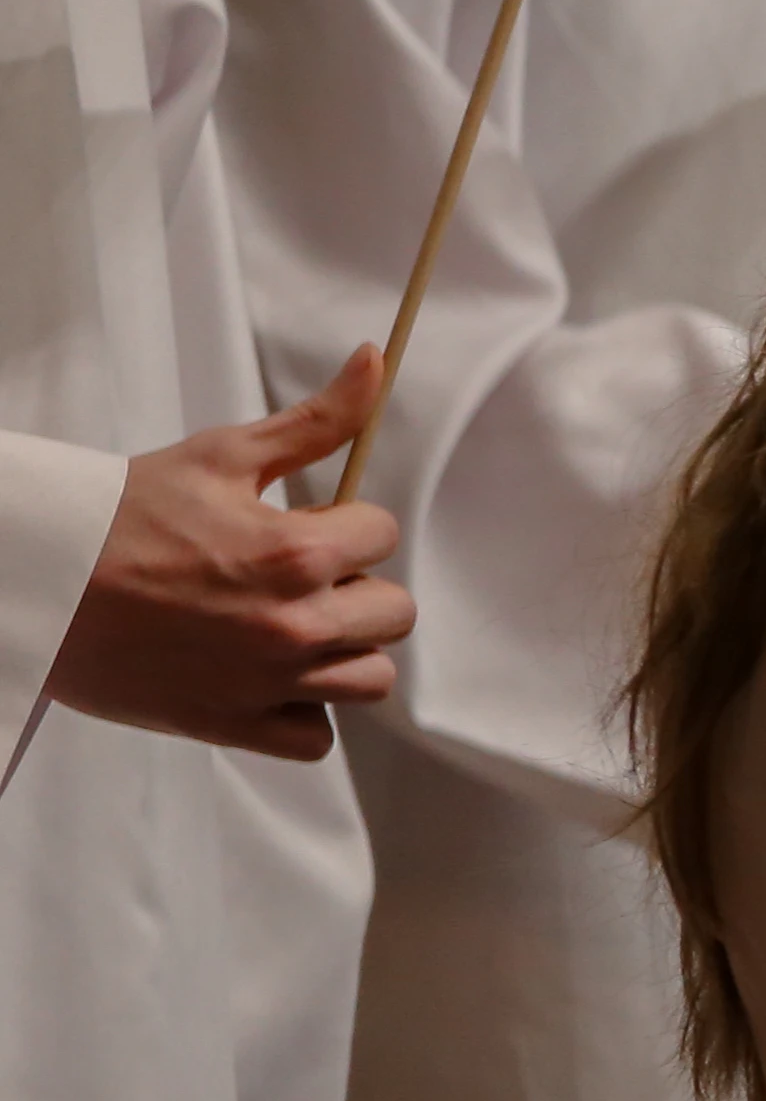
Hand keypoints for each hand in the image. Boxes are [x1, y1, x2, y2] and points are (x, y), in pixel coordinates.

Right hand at [40, 348, 409, 760]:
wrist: (37, 580)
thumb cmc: (122, 514)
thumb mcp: (220, 455)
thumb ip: (315, 421)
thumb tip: (375, 361)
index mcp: (297, 554)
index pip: (384, 534)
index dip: (349, 524)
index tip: (306, 526)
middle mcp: (293, 626)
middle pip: (393, 612)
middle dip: (356, 587)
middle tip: (298, 578)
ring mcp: (264, 683)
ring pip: (368, 679)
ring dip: (343, 652)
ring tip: (291, 625)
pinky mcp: (229, 727)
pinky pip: (315, 739)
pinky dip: (303, 713)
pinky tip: (271, 676)